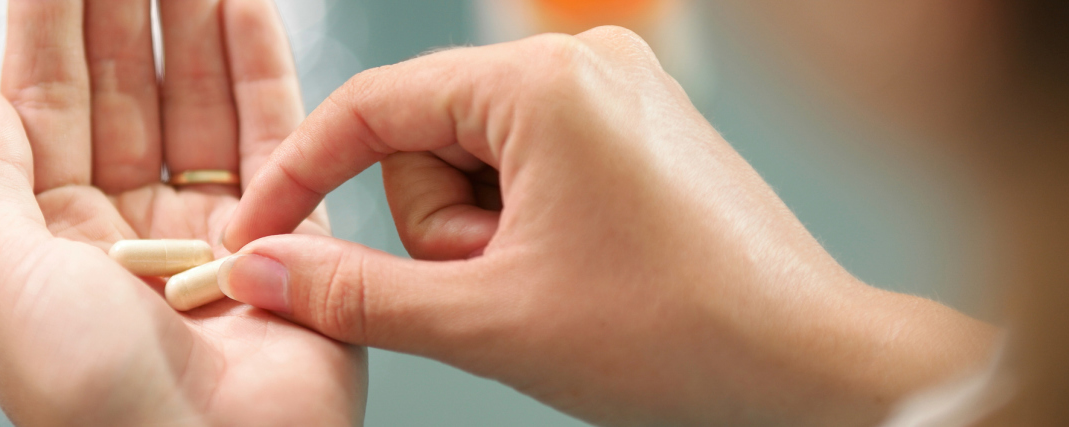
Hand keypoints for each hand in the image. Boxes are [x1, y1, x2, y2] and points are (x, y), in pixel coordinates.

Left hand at [0, 0, 362, 424]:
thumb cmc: (97, 402)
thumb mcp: (7, 281)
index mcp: (57, 240)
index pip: (51, 105)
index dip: (52, 27)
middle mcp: (135, 229)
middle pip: (129, 92)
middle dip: (126, 13)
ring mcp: (213, 228)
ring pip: (202, 102)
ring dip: (194, 25)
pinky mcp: (288, 232)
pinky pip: (274, 134)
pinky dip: (260, 67)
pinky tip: (242, 6)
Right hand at [219, 27, 995, 425]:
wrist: (810, 364)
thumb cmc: (676, 335)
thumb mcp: (487, 321)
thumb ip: (353, 293)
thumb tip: (259, 270)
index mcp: (541, 83)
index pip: (372, 107)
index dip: (301, 178)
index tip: (259, 237)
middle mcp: (582, 62)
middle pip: (427, 136)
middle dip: (439, 227)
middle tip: (496, 287)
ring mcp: (616, 89)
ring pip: (476, 156)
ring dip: (482, 234)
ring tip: (545, 285)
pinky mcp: (636, 124)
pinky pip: (530, 162)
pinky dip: (522, 222)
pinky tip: (572, 269)